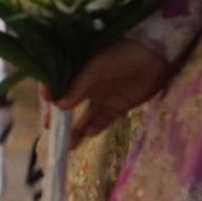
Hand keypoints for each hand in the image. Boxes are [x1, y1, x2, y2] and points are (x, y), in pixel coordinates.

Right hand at [56, 38, 173, 142]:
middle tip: (50, 128)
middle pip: (68, 104)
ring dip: (75, 130)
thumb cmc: (121, 55)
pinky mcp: (117, 107)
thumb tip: (58, 105)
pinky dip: (95, 128)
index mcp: (78, 70)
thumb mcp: (96, 68)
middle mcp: (87, 85)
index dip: (49, 92)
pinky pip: (102, 121)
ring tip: (68, 145)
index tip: (46, 102)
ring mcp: (102, 97)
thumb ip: (78, 86)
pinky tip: (88, 134)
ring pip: (84, 117)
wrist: (155, 58)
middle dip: (59, 117)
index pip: (58, 82)